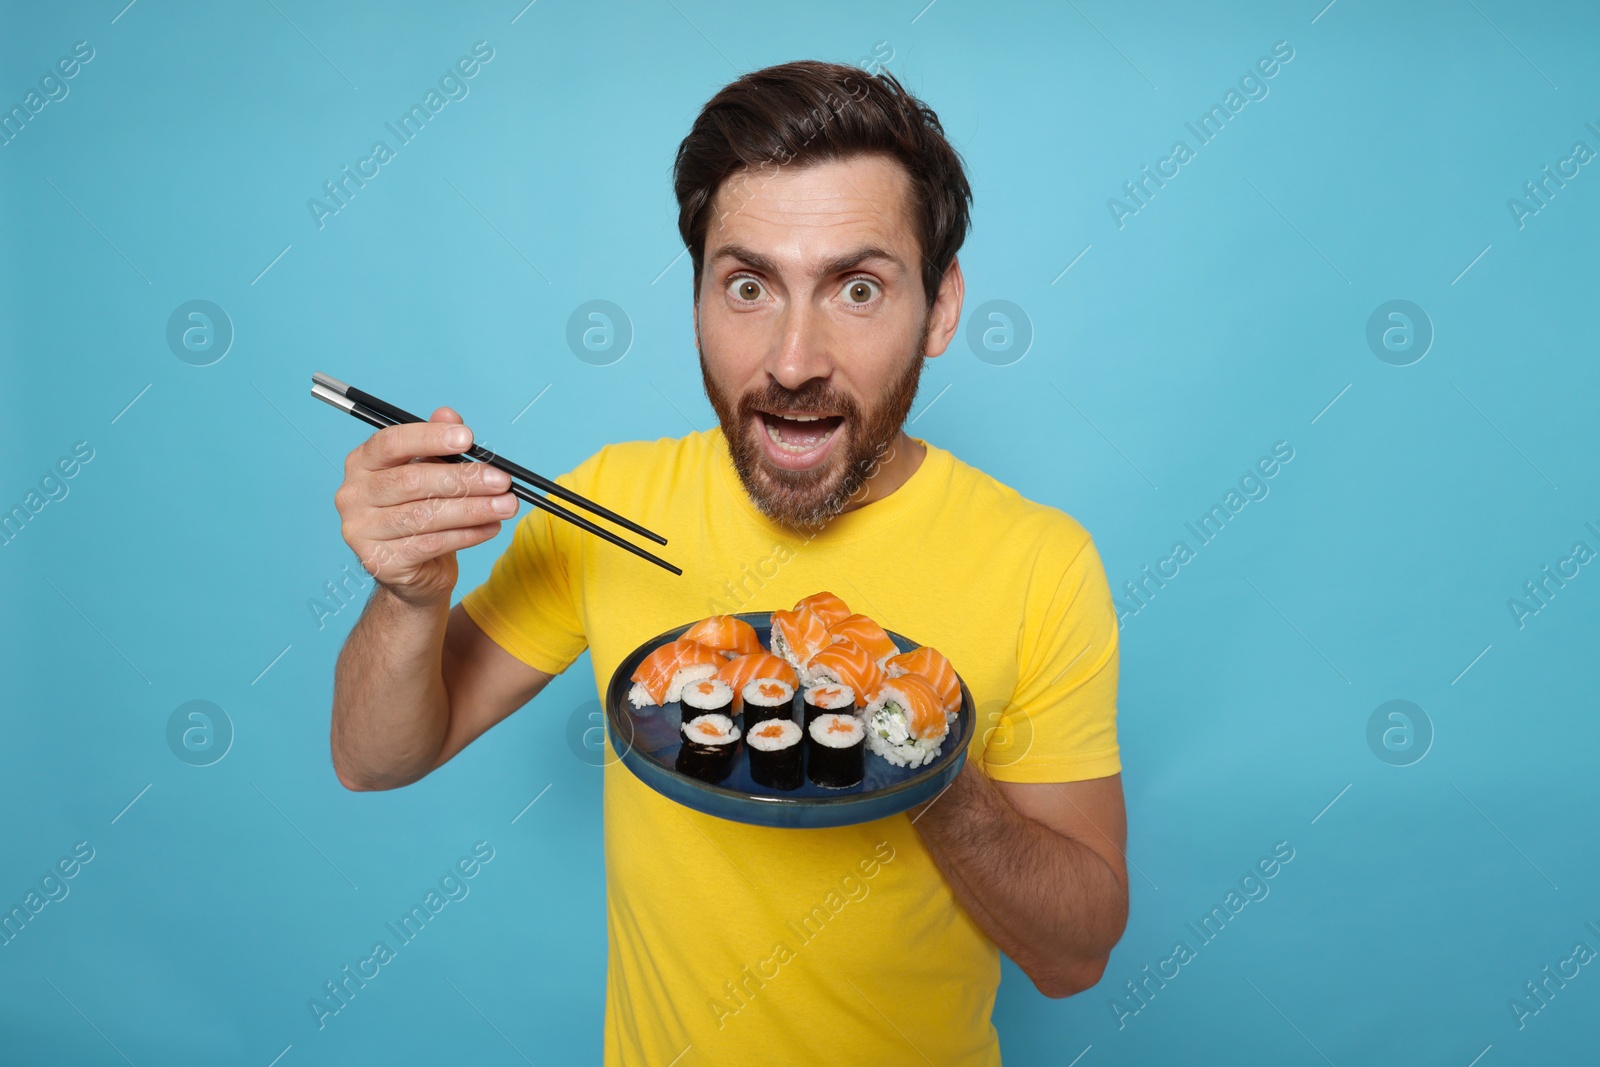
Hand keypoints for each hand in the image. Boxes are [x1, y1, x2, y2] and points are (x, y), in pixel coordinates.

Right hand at [333, 406, 516, 606]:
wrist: (413, 571)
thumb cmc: (420, 512)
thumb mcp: (430, 472)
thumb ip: (436, 444)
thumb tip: (448, 414)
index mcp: (362, 463)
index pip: (391, 443)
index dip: (430, 437)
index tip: (468, 438)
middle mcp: (353, 495)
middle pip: (412, 481)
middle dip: (464, 479)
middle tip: (502, 480)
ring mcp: (361, 531)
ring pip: (425, 515)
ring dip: (473, 509)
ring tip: (506, 506)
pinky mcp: (380, 562)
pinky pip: (432, 543)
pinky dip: (468, 534)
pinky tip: (491, 527)